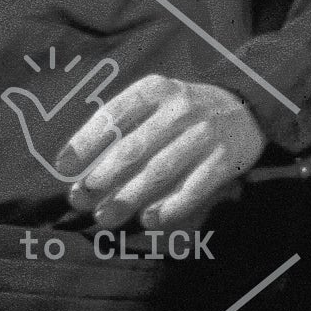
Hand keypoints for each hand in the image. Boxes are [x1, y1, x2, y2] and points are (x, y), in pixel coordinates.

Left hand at [61, 76, 266, 230]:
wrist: (247, 105)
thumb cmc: (184, 111)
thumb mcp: (155, 103)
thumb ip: (123, 128)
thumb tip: (78, 168)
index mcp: (155, 90)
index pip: (113, 114)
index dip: (85, 141)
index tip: (63, 167)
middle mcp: (180, 107)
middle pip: (133, 147)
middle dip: (102, 177)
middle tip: (81, 199)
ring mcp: (205, 133)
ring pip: (160, 169)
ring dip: (129, 196)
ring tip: (106, 217)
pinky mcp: (226, 159)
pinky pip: (195, 187)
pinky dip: (171, 206)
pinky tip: (150, 220)